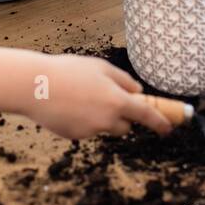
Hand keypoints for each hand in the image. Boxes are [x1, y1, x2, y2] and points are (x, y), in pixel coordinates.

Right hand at [29, 55, 173, 139]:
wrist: (35, 86)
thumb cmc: (69, 71)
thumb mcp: (100, 67)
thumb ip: (122, 80)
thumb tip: (137, 91)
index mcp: (116, 100)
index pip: (146, 114)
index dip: (160, 122)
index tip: (168, 128)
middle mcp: (106, 119)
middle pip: (125, 126)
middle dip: (121, 117)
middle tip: (105, 99)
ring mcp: (91, 131)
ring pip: (104, 127)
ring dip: (101, 118)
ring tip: (79, 98)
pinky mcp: (76, 137)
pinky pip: (87, 130)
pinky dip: (82, 121)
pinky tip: (67, 106)